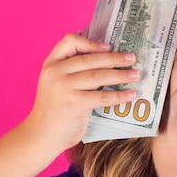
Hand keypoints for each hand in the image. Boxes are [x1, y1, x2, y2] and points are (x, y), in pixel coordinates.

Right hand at [23, 34, 138, 150]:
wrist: (41, 135)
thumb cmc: (54, 110)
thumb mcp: (56, 84)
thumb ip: (72, 72)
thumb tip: (106, 61)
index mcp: (51, 64)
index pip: (70, 41)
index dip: (91, 42)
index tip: (108, 46)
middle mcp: (56, 72)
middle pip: (90, 59)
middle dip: (114, 58)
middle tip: (132, 58)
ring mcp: (64, 87)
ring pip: (98, 76)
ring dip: (120, 75)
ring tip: (135, 75)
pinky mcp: (74, 103)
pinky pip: (102, 97)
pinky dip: (119, 96)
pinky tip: (131, 95)